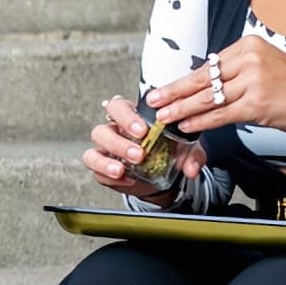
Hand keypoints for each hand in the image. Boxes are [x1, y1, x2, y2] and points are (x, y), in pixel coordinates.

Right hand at [83, 94, 206, 198]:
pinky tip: (124, 178)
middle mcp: (115, 129)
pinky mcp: (100, 165)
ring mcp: (106, 147)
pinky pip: (93, 165)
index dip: (127, 116)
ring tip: (124, 168)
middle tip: (138, 153)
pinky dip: (106, 172)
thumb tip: (192, 168)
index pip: (119, 106)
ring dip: (112, 156)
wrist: (160, 178)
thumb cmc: (168, 152)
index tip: (143, 131)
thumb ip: (191, 155)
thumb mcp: (185, 150)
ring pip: (96, 144)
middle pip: (103, 125)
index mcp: (133, 117)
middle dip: (119, 140)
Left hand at [151, 39, 285, 137]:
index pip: (208, 66)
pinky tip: (187, 126)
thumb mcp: (263, 66)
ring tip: (164, 116)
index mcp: (248, 45)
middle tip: (153, 99)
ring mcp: (254, 81)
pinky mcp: (257, 104)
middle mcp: (249, 59)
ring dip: (182, 109)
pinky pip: (220, 114)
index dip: (183, 80)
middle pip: (202, 79)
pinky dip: (201, 122)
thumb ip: (235, 71)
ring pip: (208, 98)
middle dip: (174, 92)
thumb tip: (202, 84)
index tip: (164, 88)